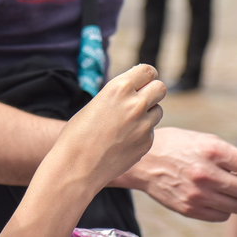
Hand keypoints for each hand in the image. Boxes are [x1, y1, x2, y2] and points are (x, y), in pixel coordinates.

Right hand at [50, 64, 165, 192]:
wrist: (76, 167)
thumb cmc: (78, 133)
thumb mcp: (96, 103)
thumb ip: (119, 96)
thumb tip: (137, 92)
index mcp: (119, 88)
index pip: (148, 71)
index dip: (146, 76)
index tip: (143, 81)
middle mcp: (135, 104)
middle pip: (160, 88)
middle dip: (152, 92)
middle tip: (142, 99)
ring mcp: (144, 125)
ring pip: (158, 111)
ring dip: (148, 113)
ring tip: (127, 123)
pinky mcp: (146, 144)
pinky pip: (151, 132)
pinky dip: (142, 133)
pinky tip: (123, 141)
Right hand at [117, 127, 236, 221]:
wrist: (144, 161)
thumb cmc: (177, 146)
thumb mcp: (204, 139)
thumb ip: (231, 155)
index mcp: (213, 150)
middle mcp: (207, 173)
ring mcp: (198, 194)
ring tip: (230, 187)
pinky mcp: (190, 209)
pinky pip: (222, 215)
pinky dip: (224, 207)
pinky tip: (216, 195)